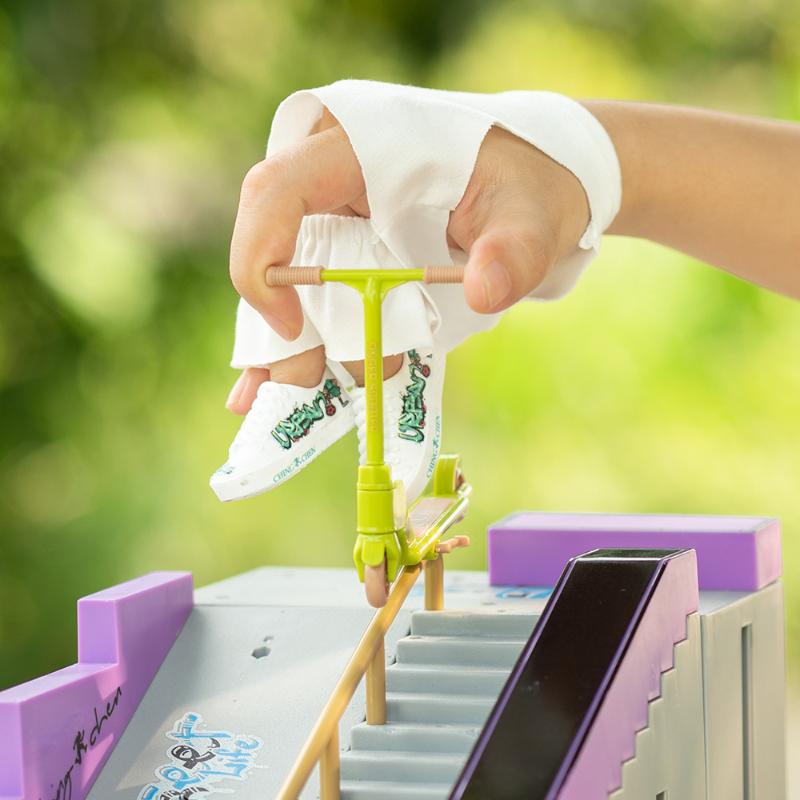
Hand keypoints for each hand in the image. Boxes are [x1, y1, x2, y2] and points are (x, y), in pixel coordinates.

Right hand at [227, 114, 588, 412]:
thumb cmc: (526, 185)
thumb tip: (485, 293)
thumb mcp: (531, 213)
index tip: (289, 325)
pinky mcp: (348, 253)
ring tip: (305, 405)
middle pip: (273, 251)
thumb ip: (514, 250)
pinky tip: (292, 393)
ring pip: (290, 287)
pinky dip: (310, 346)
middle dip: (281, 330)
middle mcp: (330, 182)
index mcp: (357, 149)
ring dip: (296, 349)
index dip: (262, 256)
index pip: (278, 190)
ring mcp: (335, 220)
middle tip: (301, 389)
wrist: (534, 188)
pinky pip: (316, 300)